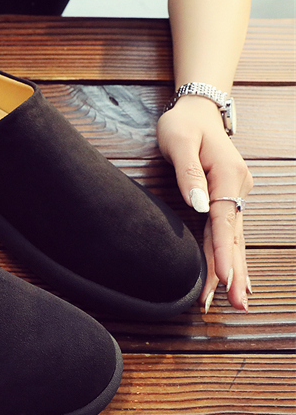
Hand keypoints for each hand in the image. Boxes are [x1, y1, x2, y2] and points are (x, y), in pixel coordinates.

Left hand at [157, 95, 252, 311]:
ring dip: (233, 269)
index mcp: (227, 175)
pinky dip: (229, 254)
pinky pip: (228, 231)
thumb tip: (197, 205)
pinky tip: (234, 276)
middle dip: (234, 272)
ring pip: (233, 238)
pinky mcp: (227, 197)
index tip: (223, 278)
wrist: (197, 109)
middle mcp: (237, 187)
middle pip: (234, 236)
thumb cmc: (182, 124)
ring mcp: (235, 193)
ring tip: (235, 300)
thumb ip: (187, 174)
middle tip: (236, 305)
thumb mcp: (178, 141)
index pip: (223, 221)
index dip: (222, 252)